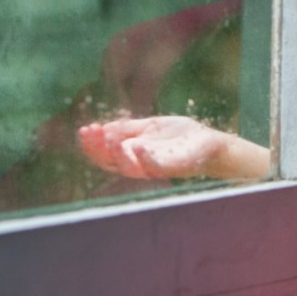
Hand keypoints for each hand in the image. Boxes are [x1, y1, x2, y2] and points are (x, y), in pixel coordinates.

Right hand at [78, 116, 267, 179]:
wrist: (211, 142)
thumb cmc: (181, 136)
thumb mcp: (151, 127)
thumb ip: (129, 128)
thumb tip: (103, 128)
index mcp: (132, 154)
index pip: (105, 153)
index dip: (92, 143)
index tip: (85, 128)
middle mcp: (139, 164)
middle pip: (109, 163)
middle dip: (96, 148)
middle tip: (88, 131)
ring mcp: (154, 168)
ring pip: (128, 168)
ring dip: (115, 154)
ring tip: (108, 137)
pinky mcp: (171, 168)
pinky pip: (154, 168)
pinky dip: (144, 159)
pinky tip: (137, 146)